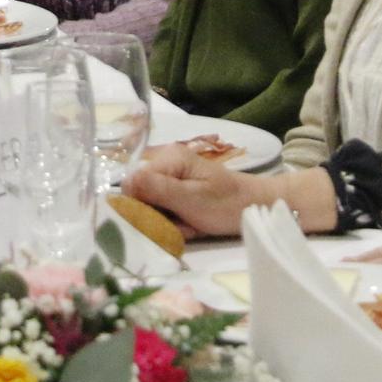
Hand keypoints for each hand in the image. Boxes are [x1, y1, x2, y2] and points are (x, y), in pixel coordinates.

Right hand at [122, 144, 264, 239]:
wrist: (256, 207)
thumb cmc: (227, 204)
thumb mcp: (192, 199)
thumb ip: (158, 190)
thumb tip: (125, 182)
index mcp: (169, 157)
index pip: (133, 184)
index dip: (144, 207)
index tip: (167, 219)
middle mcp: (166, 161)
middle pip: (140, 195)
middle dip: (159, 216)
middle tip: (185, 224)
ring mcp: (171, 175)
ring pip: (151, 206)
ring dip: (168, 221)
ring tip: (191, 225)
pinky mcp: (177, 189)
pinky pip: (163, 209)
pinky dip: (175, 221)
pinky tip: (192, 224)